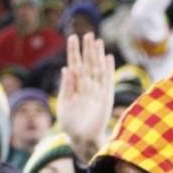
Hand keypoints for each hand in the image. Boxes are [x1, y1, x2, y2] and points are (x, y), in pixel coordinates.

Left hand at [56, 32, 113, 161]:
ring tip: (97, 41)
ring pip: (97, 68)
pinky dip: (108, 69)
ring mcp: (96, 90)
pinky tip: (107, 57)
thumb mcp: (65, 103)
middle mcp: (86, 85)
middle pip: (87, 63)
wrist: (81, 138)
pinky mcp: (105, 96)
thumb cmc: (70, 123)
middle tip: (87, 34)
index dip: (74, 51)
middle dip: (87, 49)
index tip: (72, 37)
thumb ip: (66, 86)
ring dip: (98, 55)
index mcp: (74, 86)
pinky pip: (107, 80)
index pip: (74, 64)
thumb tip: (66, 68)